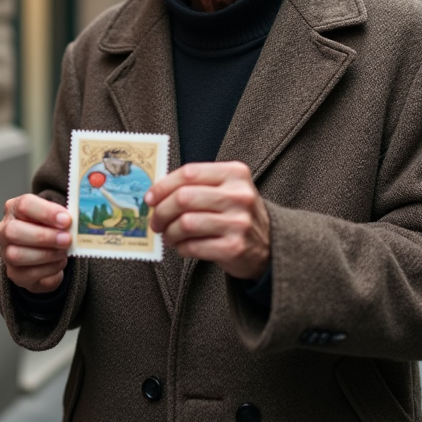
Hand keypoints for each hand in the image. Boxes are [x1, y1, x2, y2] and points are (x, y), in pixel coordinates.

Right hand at [0, 194, 71, 292]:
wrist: (43, 251)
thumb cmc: (48, 228)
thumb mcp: (53, 217)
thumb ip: (61, 218)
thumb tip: (76, 223)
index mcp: (14, 209)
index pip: (24, 205)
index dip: (46, 212)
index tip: (66, 220)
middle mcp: (4, 230)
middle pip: (14, 231)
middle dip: (44, 236)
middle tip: (66, 239)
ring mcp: (6, 253)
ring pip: (18, 255)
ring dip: (47, 254)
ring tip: (64, 251)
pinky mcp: (14, 274)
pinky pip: (29, 274)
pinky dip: (49, 269)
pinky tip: (60, 262)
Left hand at [146, 161, 269, 279]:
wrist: (270, 244)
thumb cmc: (238, 213)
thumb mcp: (227, 189)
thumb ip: (197, 185)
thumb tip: (156, 193)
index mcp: (235, 174)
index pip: (190, 173)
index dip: (163, 186)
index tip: (150, 197)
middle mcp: (239, 196)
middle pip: (184, 198)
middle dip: (161, 211)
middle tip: (155, 221)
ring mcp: (238, 222)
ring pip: (185, 223)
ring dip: (169, 232)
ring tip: (168, 235)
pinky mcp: (233, 247)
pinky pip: (193, 246)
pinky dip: (180, 247)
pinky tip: (182, 246)